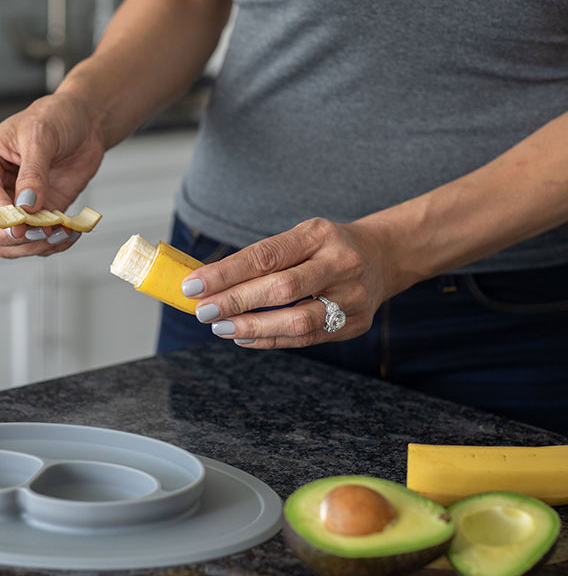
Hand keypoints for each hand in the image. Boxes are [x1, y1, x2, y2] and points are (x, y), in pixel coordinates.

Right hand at [0, 92, 105, 258]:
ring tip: (62, 231)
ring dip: (35, 246)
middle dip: (11, 239)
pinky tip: (70, 231)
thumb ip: (33, 173)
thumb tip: (26, 207)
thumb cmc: (54, 119)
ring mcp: (10, 208)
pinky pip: (34, 245)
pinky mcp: (34, 220)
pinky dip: (53, 245)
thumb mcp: (41, 136)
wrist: (82, 126)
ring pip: (7, 245)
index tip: (22, 223)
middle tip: (41, 233)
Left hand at [183, 217, 390, 347]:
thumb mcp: (299, 238)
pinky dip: (271, 341)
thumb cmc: (325, 248)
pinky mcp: (355, 324)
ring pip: (297, 321)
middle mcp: (341, 264)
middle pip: (282, 289)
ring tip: (222, 328)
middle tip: (203, 311)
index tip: (193, 285)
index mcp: (319, 235)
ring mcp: (352, 297)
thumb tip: (208, 284)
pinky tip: (244, 338)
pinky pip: (307, 339)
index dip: (225, 273)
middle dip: (236, 302)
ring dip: (253, 327)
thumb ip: (260, 259)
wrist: (382, 257)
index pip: (265, 256)